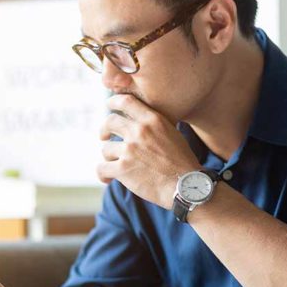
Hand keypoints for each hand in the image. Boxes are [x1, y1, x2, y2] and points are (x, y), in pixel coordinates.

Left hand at [99, 94, 200, 208]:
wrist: (185, 186)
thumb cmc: (182, 163)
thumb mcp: (173, 134)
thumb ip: (155, 126)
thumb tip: (140, 122)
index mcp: (153, 120)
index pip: (126, 101)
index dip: (113, 101)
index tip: (108, 105)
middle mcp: (139, 132)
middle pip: (110, 122)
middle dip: (104, 130)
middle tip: (104, 137)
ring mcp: (129, 150)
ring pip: (106, 149)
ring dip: (109, 158)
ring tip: (116, 166)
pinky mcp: (123, 169)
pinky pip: (101, 168)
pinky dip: (102, 174)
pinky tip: (107, 179)